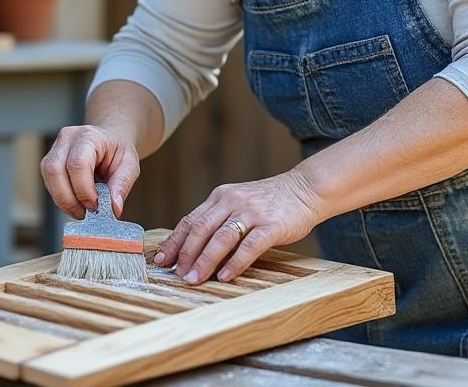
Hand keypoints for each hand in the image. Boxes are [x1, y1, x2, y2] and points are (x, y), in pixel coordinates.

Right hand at [41, 125, 140, 218]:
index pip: (78, 164)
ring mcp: (55, 149)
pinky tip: (76, 203)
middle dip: (69, 200)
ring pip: (49, 179)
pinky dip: (61, 198)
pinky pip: (49, 184)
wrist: (109, 139)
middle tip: (86, 214)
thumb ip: (122, 185)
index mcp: (89, 136)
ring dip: (63, 201)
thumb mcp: (130, 165)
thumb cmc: (118, 151)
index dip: (84, 190)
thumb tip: (114, 209)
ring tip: (82, 211)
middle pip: (55, 171)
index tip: (96, 206)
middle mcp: (67, 139)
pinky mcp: (48, 162)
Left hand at [154, 170, 321, 283]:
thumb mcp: (239, 202)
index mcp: (220, 197)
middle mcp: (231, 201)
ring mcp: (251, 212)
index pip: (190, 220)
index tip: (161, 260)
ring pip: (220, 238)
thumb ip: (219, 219)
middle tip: (177, 275)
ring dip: (205, 261)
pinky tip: (225, 276)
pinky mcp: (271, 225)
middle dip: (185, 254)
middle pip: (200, 230)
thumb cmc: (270, 202)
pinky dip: (234, 262)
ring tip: (194, 279)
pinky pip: (248, 246)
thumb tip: (193, 248)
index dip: (174, 242)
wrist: (305, 189)